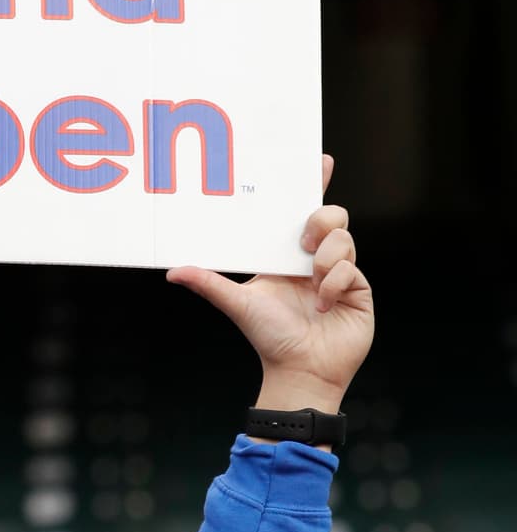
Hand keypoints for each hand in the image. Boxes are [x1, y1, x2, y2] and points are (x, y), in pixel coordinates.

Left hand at [164, 156, 372, 411]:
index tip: (320, 161)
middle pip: (331, 215)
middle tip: (302, 240)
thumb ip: (209, 284)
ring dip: (324, 258)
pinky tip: (322, 305)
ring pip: (343, 238)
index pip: (303, 213)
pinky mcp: (357, 288)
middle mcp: (313, 259)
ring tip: (310, 283)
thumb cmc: (269, 338)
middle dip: (320, 219)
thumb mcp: (237, 304)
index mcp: (286, 255)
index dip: (314, 185)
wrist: (301, 371)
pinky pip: (350, 268)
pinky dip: (334, 284)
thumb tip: (173, 272)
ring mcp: (338, 272)